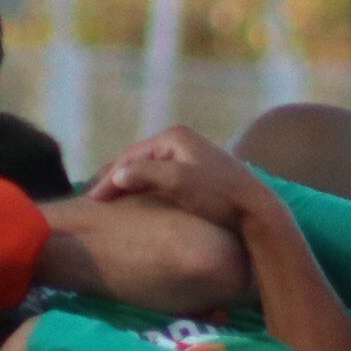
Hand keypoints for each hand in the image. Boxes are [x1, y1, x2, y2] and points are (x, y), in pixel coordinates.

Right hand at [93, 129, 276, 232]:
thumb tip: (118, 174)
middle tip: (96, 201)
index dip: (109, 179)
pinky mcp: (199, 172)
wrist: (257, 213)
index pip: (130, 157)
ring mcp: (191, 156)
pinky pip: (163, 178)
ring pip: (150, 170)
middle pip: (138, 160)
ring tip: (112, 203)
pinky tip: (139, 202)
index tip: (93, 202)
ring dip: (130, 185)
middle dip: (116, 179)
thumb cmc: (218, 198)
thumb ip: (145, 175)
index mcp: (175, 137)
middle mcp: (182, 141)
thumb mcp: (178, 183)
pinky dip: (147, 188)